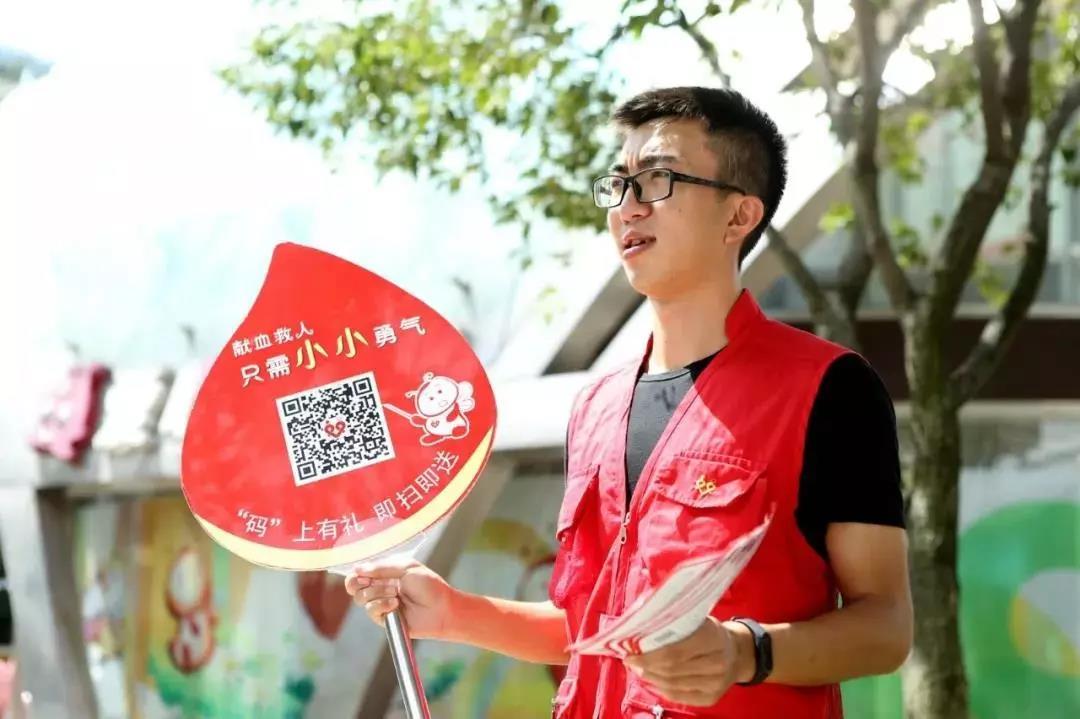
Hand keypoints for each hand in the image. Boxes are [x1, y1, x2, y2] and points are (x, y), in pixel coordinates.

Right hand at [344, 560, 454, 639]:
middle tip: (371, 582)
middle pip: (353, 586)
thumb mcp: (407, 568)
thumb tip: (358, 568)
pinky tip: (396, 604)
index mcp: (385, 573)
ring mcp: (381, 603)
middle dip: (360, 583)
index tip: (364, 574)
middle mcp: (380, 588)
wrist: (441, 609)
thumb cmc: (429, 586)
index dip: (356, 573)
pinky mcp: (384, 618)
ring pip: (361, 598)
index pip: (359, 572)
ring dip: (377, 593)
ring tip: (396, 593)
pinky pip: (371, 610)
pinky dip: (382, 605)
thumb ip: (382, 567)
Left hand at [622, 618, 753, 706]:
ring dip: (651, 677)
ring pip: (673, 685)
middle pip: (671, 670)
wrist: (738, 653)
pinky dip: (661, 689)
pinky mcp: (712, 698)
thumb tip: (639, 629)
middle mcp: (717, 663)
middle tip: (631, 661)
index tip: (629, 652)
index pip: (674, 652)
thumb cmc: (709, 632)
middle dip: (646, 666)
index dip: (648, 655)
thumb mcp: (697, 620)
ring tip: (639, 669)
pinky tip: (653, 680)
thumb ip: (674, 624)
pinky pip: (679, 697)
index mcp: (712, 638)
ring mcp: (716, 684)